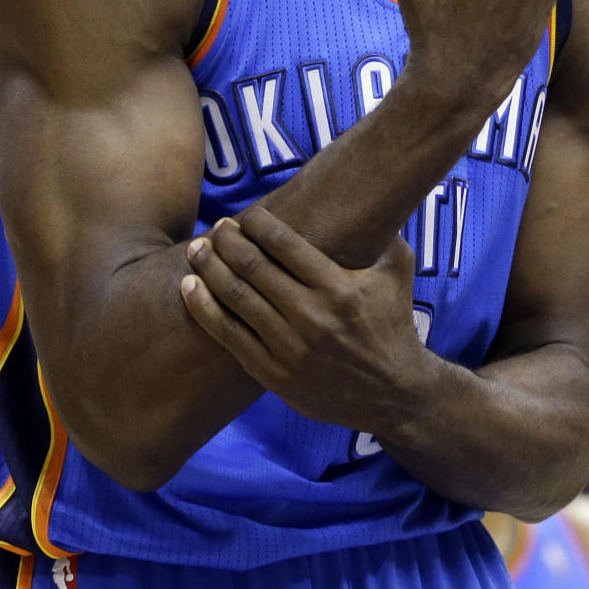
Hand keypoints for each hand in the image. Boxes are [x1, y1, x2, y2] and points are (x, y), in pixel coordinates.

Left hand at [180, 206, 427, 432]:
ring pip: (236, 298)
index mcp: (339, 288)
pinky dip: (204, 309)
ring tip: (196, 250)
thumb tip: (374, 195)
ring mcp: (290, 348)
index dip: (257, 224)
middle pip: (253, 267)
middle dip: (227, 241)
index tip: (245, 215)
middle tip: (216, 228)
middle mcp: (312, 316)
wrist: (392, 394)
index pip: (285, 245)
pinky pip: (229, 336)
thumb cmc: (393, 324)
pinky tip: (189, 288)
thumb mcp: (398, 273)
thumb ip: (386, 233)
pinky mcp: (274, 374)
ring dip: (209, 268)